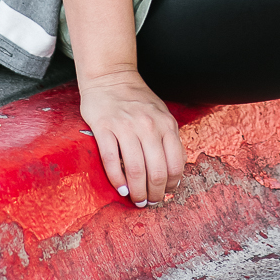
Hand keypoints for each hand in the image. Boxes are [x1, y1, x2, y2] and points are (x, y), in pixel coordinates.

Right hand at [78, 69, 185, 206]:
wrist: (110, 76)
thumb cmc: (136, 99)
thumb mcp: (160, 114)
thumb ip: (167, 139)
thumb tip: (172, 175)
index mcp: (166, 123)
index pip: (175, 164)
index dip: (172, 185)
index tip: (166, 195)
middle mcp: (148, 125)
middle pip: (157, 171)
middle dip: (155, 193)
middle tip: (150, 203)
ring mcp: (125, 126)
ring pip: (136, 169)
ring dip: (137, 191)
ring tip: (136, 200)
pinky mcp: (104, 127)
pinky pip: (112, 160)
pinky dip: (117, 179)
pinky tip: (121, 188)